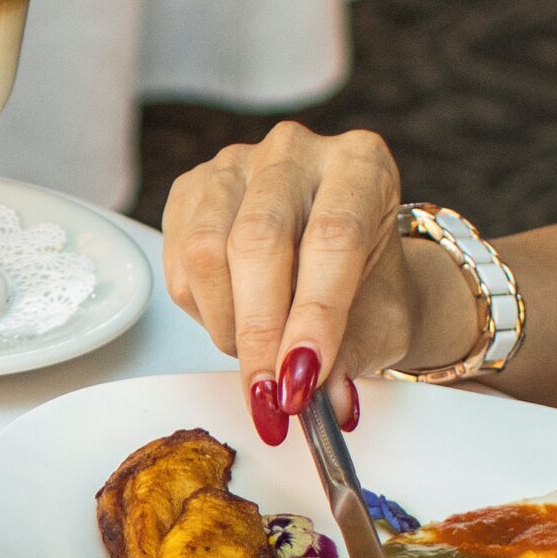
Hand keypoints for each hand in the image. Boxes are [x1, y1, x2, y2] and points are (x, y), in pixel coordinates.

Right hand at [158, 122, 461, 442]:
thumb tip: (320, 405)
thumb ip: (348, 360)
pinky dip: (203, 311)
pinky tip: (234, 318)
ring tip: (257, 357)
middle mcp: (296, 152)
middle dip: (259, 333)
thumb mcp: (377, 324)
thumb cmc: (366, 288)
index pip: (333, 238)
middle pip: (259, 241)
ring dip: (228, 326)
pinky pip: (178, 264)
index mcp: (361, 164)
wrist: (345, 266)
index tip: (301, 381)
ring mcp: (236, 164)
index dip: (315, 316)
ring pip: (207, 254)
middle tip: (267, 396)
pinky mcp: (191, 189)